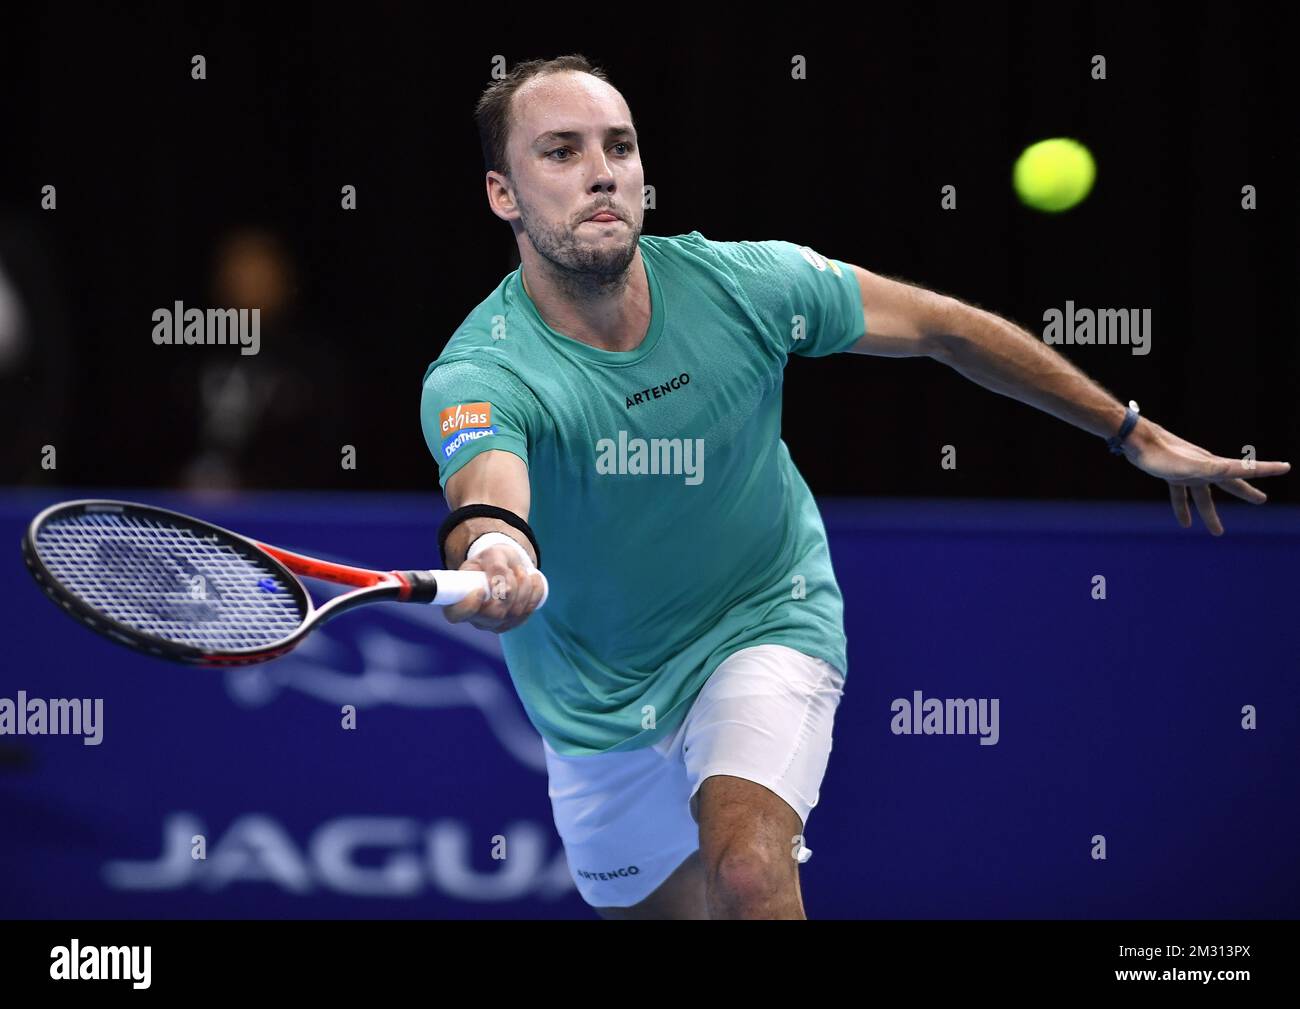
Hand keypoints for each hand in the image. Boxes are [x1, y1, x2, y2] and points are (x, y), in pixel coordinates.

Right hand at [441, 544, 546, 632]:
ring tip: (521, 570)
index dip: (468, 606)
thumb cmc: (492, 559)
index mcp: (458, 599)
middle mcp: (473, 617)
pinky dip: (534, 593)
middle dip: (510, 590)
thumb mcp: (492, 555)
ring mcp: (492, 623)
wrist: (505, 564)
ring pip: (515, 613)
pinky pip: (527, 612)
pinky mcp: (510, 623)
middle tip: (514, 570)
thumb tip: (502, 589)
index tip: (480, 590)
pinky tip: (533, 580)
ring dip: (524, 588)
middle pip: (494, 615)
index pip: (455, 614)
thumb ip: (496, 568)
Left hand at [1120, 418, 1289, 534]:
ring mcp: (1187, 470)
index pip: (1244, 468)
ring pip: (1203, 495)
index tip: (1286, 467)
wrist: (1135, 440)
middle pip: (1229, 483)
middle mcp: (1203, 467)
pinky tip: (1184, 523)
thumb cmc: (1161, 454)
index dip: (1265, 469)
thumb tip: (1233, 470)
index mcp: (1213, 465)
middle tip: (1261, 501)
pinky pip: (1181, 494)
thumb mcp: (1188, 465)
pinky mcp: (1171, 473)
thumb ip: (1211, 469)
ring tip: (1218, 532)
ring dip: (1210, 513)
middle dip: (1245, 493)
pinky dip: (1184, 507)